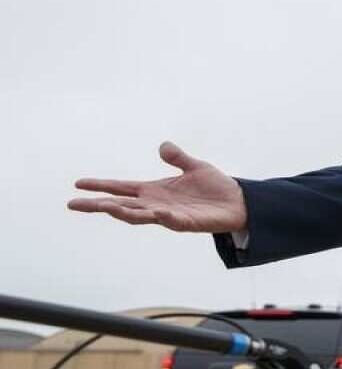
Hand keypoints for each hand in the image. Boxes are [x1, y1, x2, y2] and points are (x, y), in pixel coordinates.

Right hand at [68, 142, 246, 232]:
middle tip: (74, 204)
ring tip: (104, 207)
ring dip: (122, 212)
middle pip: (121, 205)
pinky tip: (156, 213)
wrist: (240, 202)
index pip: (122, 188)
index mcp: (155, 191)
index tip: (78, 184)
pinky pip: (173, 222)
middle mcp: (157, 204)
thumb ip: (178, 158)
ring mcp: (170, 215)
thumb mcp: (195, 167)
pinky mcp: (188, 223)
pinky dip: (164, 218)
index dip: (101, 186)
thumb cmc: (216, 187)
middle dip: (98, 205)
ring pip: (140, 216)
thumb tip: (163, 145)